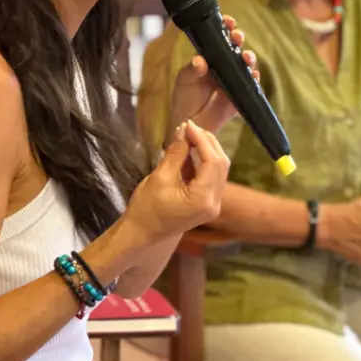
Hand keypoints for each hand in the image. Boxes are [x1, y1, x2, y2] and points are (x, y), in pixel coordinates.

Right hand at [126, 120, 230, 241]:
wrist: (141, 234)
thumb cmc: (146, 209)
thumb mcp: (160, 177)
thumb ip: (176, 153)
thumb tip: (184, 130)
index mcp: (204, 199)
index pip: (212, 161)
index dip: (202, 139)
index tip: (188, 125)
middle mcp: (214, 203)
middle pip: (220, 164)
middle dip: (207, 142)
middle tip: (190, 128)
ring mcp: (212, 204)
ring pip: (217, 169)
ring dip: (206, 150)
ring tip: (189, 135)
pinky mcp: (206, 203)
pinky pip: (210, 177)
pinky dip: (202, 162)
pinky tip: (190, 149)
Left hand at [164, 15, 258, 144]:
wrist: (191, 124)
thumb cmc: (185, 98)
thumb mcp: (184, 81)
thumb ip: (192, 70)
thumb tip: (200, 61)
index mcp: (209, 57)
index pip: (219, 38)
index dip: (225, 27)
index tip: (228, 21)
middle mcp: (223, 65)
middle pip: (235, 47)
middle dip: (238, 38)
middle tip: (237, 36)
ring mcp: (233, 78)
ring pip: (245, 63)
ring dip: (248, 57)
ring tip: (245, 57)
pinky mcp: (240, 93)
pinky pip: (251, 83)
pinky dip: (254, 78)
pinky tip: (252, 75)